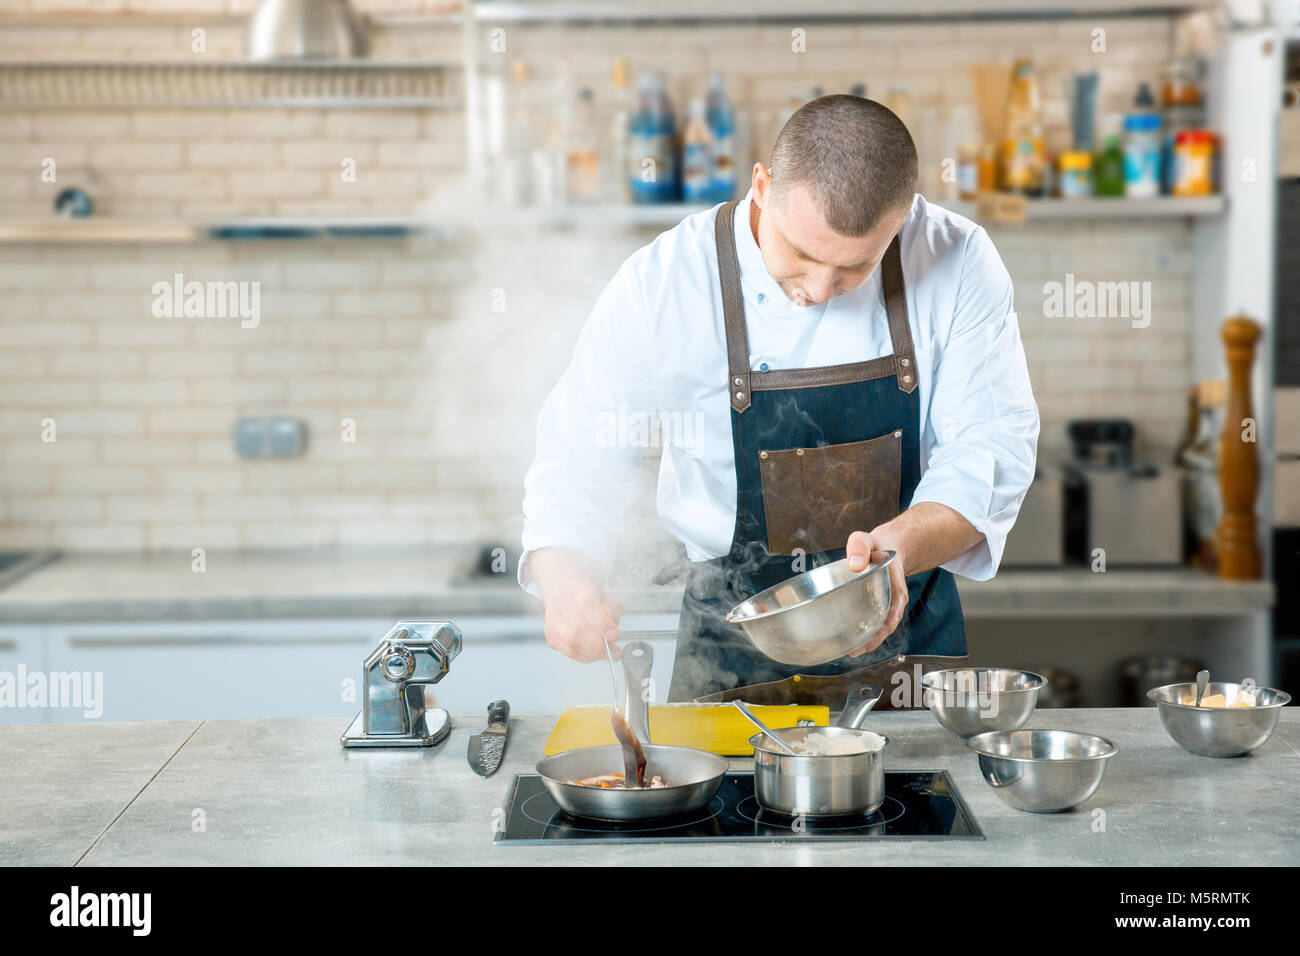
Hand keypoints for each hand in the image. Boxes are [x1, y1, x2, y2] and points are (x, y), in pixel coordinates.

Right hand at [530, 548, 624, 662]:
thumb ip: (613, 611)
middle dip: (600, 645)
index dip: (602, 624)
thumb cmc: (589, 596)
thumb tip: (611, 634)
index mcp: (578, 589)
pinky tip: (593, 655)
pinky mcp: (550, 634)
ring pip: (571, 642)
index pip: (587, 606)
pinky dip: (583, 657)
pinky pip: (567, 651)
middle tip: (615, 652)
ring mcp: (553, 619)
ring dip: (592, 653)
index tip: (615, 635)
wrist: (564, 592)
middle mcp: (562, 603)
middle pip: (578, 628)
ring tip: (606, 655)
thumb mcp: (607, 597)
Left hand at [844, 530, 907, 656]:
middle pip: (885, 627)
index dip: (882, 630)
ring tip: (848, 650)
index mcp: (895, 588)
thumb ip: (859, 546)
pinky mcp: (877, 605)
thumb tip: (854, 565)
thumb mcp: (866, 539)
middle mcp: (893, 600)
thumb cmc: (877, 544)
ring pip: (879, 627)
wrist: (887, 546)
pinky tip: (848, 637)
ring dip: (866, 639)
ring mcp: (886, 604)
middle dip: (871, 641)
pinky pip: (872, 620)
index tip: (869, 640)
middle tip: (853, 651)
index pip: (892, 614)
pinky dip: (863, 630)